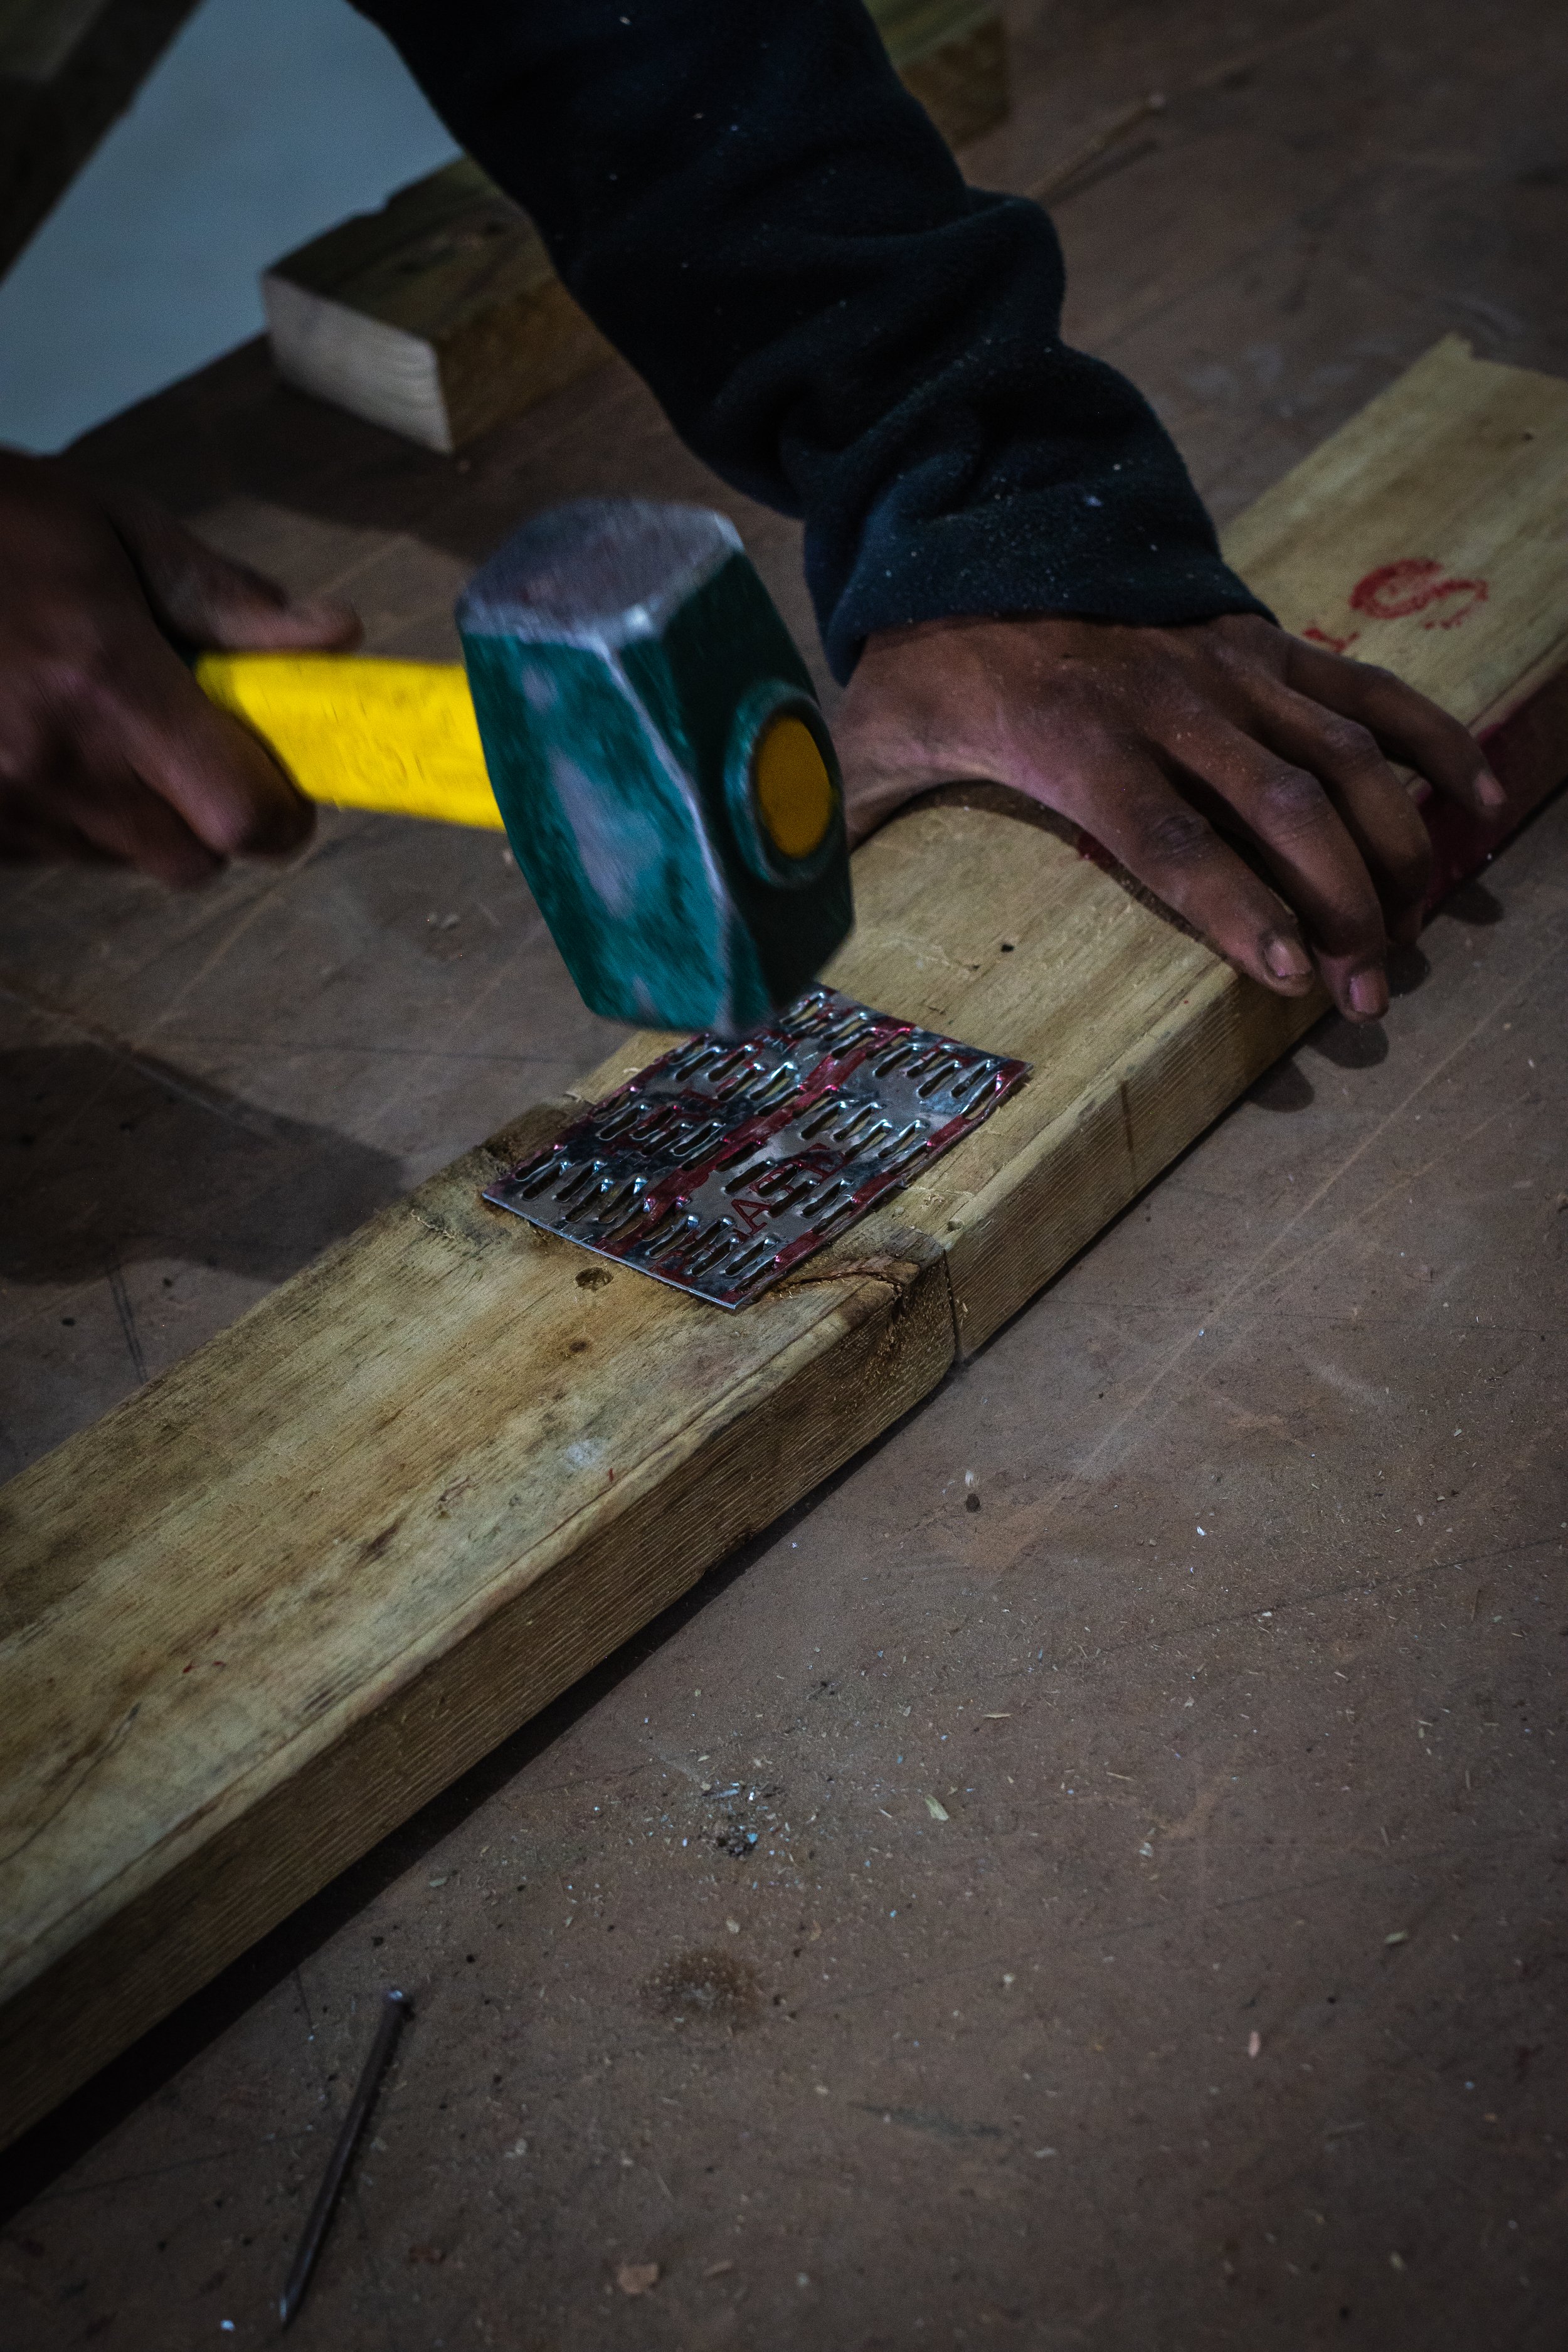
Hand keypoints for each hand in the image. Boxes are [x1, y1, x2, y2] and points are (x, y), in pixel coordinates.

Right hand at [0, 449, 360, 885]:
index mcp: (106, 687)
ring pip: (119, 859)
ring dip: (134, 814)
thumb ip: (226, 598)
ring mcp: (2, 807)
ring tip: (93, 727)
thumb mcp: (112, 528)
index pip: (241, 817)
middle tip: (189, 750)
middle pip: (190, 859)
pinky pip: (51, 852)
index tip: (281, 783)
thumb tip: (338, 637)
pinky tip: (35, 741)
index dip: (280, 815)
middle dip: (209, 817)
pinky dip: (65, 814)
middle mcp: (53, 764)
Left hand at [835, 611, 1505, 1021]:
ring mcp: (1225, 664)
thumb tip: (785, 908)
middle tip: (1367, 995)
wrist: (982, 522)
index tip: (1289, 970)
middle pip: (1281, 803)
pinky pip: (1371, 690)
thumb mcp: (864, 740)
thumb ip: (841, 821)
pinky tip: (1483, 809)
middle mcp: (1163, 695)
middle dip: (1340, 903)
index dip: (1229, 902)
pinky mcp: (1263, 643)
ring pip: (1344, 753)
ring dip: (1397, 846)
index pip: (1161, 829)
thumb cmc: (924, 659)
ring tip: (1424, 936)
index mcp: (1066, 731)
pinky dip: (1434, 744)